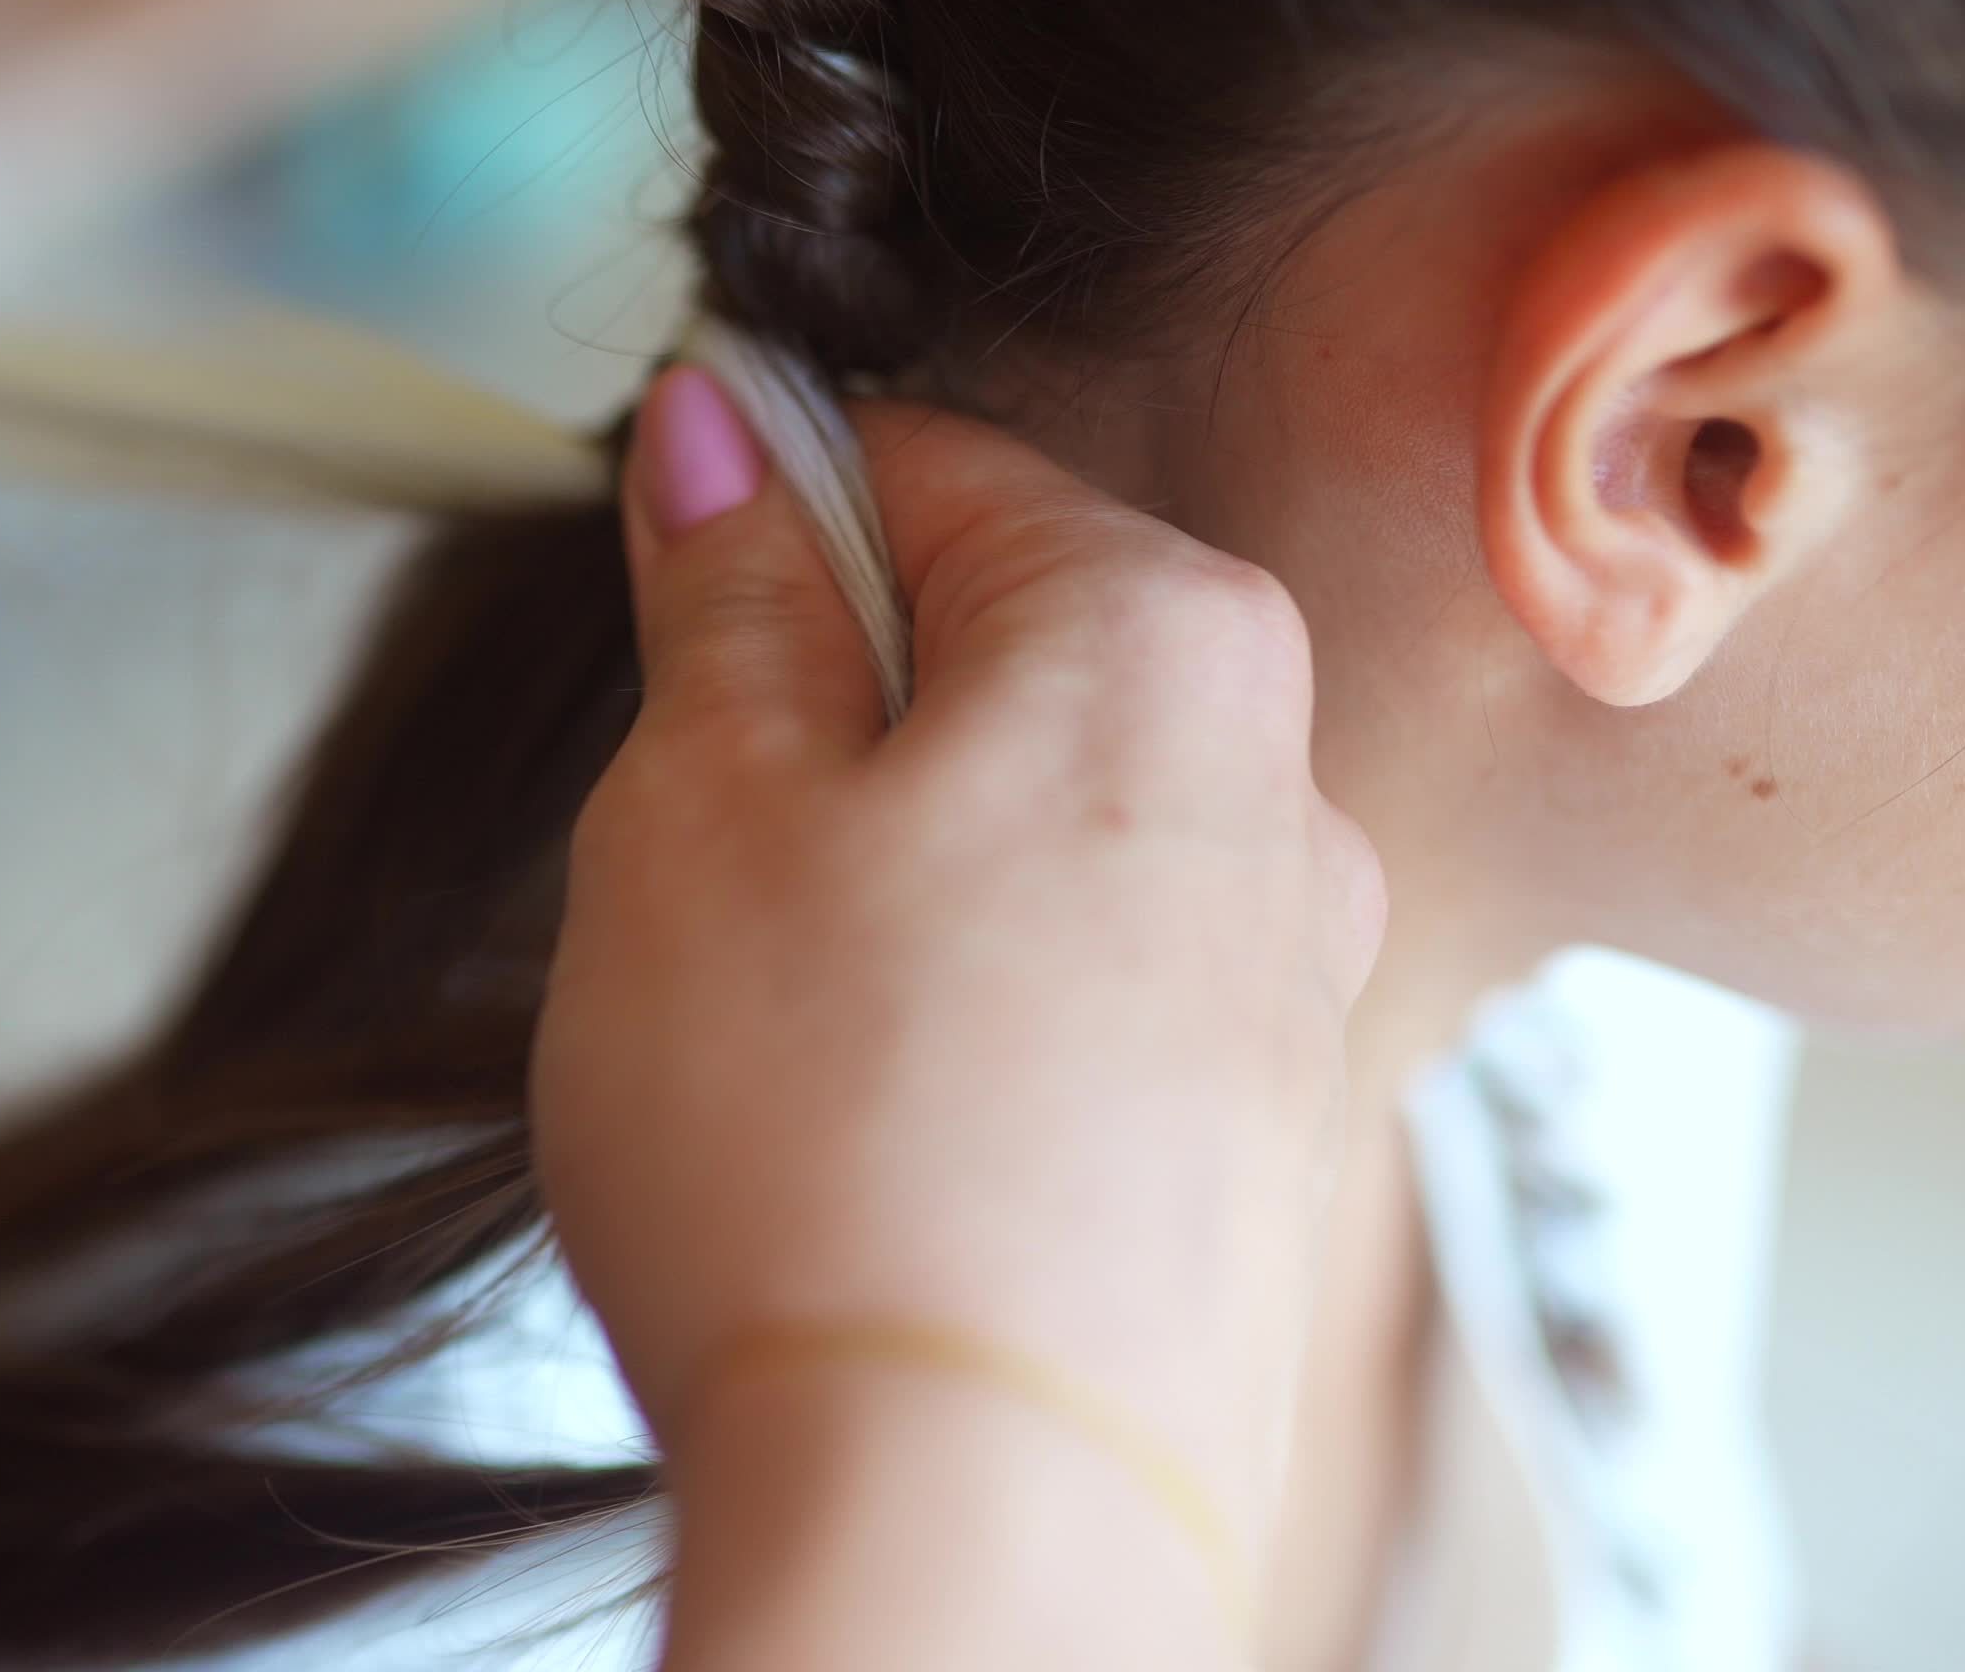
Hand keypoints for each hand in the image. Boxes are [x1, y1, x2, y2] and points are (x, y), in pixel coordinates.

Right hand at [534, 365, 1385, 1663]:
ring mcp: (1292, 982)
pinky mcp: (1260, 1149)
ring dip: (893, 884)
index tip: (672, 596)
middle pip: (1001, 656)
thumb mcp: (697, 803)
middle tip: (698, 857)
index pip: (929, 466)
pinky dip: (969, 1023)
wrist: (969, 1527)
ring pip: (1038, 834)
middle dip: (830, 726)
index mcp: (1157, 638)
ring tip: (776, 1029)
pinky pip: (1088, 999)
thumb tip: (725, 436)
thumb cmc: (824, 1152)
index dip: (763, 524)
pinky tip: (867, 1135)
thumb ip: (727, 591)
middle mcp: (1280, 788)